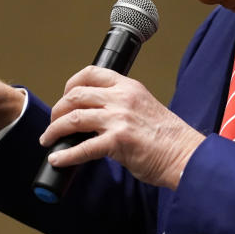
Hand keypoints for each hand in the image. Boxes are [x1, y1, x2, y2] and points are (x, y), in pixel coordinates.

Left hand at [40, 66, 204, 188]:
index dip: (70, 84)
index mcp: (128, 87)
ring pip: (73, 118)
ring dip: (55, 130)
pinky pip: (82, 147)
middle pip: (76, 96)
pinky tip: (58, 159)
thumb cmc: (168, 137)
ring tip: (48, 140)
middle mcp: (121, 98)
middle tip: (53, 123)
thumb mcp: (144, 107)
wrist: (185, 154)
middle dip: (57, 110)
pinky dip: (65, 155)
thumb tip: (95, 118)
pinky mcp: (118, 141)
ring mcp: (119, 118)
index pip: (90, 73)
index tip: (64, 97)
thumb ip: (121, 106)